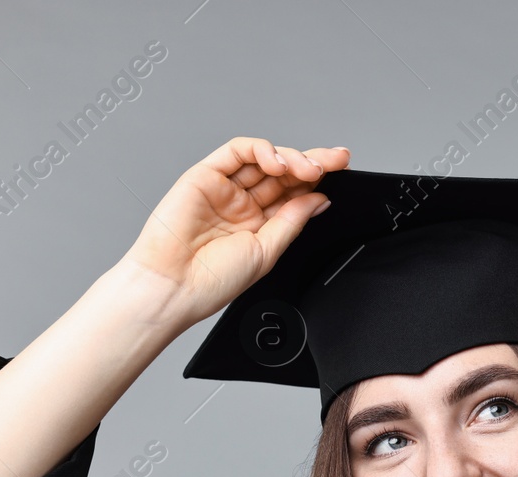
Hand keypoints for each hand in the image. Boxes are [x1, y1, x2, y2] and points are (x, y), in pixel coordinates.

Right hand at [119, 137, 349, 327]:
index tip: (343, 172)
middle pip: (283, 174)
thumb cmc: (212, 280)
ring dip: (291, 157)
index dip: (318, 181)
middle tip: (337, 161)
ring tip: (309, 167)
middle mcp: (242, 205)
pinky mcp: (205, 175)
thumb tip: (319, 198)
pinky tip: (277, 162)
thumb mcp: (267, 251)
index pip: (294, 195)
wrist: (174, 286)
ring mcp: (224, 188)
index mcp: (258, 225)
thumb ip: (292, 221)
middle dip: (313, 163)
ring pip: (263, 159)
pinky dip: (261, 150)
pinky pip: (237, 151)